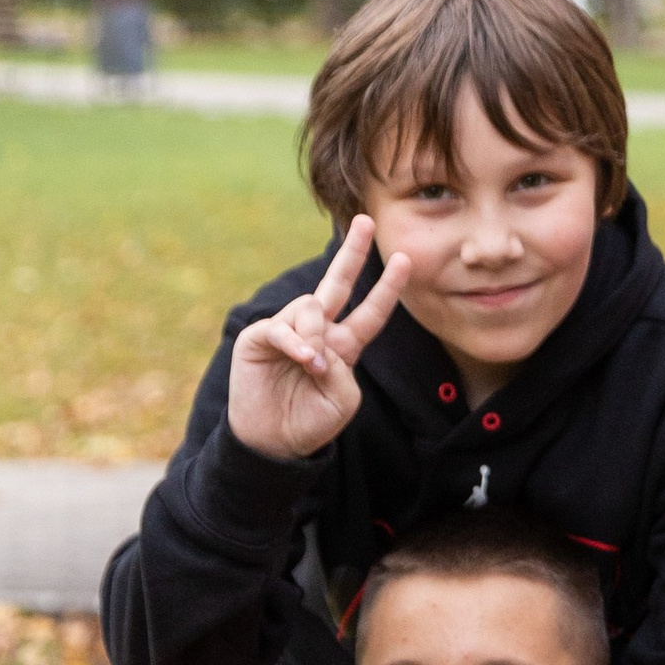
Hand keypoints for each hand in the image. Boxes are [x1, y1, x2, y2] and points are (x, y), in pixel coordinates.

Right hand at [226, 220, 414, 463]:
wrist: (274, 443)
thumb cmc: (311, 423)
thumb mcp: (343, 400)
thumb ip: (343, 367)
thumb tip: (318, 340)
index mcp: (343, 346)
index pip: (370, 312)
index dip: (387, 289)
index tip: (404, 260)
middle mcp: (317, 332)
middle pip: (337, 284)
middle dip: (351, 253)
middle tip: (364, 221)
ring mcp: (288, 331)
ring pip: (310, 308)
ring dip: (316, 336)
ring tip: (314, 367)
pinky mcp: (260, 337)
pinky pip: (282, 327)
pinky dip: (296, 342)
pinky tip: (305, 359)